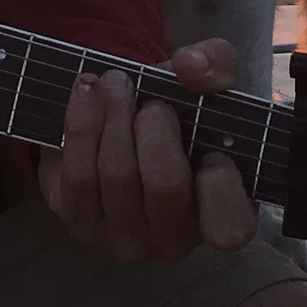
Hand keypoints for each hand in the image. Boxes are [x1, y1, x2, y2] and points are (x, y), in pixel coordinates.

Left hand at [36, 41, 258, 260]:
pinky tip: (86, 93)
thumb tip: (191, 66)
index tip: (211, 147)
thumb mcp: (208, 82)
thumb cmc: (179, 113)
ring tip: (114, 82)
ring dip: (113, 116)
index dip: (220, 184)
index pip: (229, 228)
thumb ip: (216, 64)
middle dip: (153, 124)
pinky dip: (81, 126)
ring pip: (117, 176)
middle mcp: (175, 241)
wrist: (122, 121)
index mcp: (223, 217)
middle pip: (164, 184)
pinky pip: (78, 177)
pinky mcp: (83, 226)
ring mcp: (127, 240)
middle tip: (151, 94)